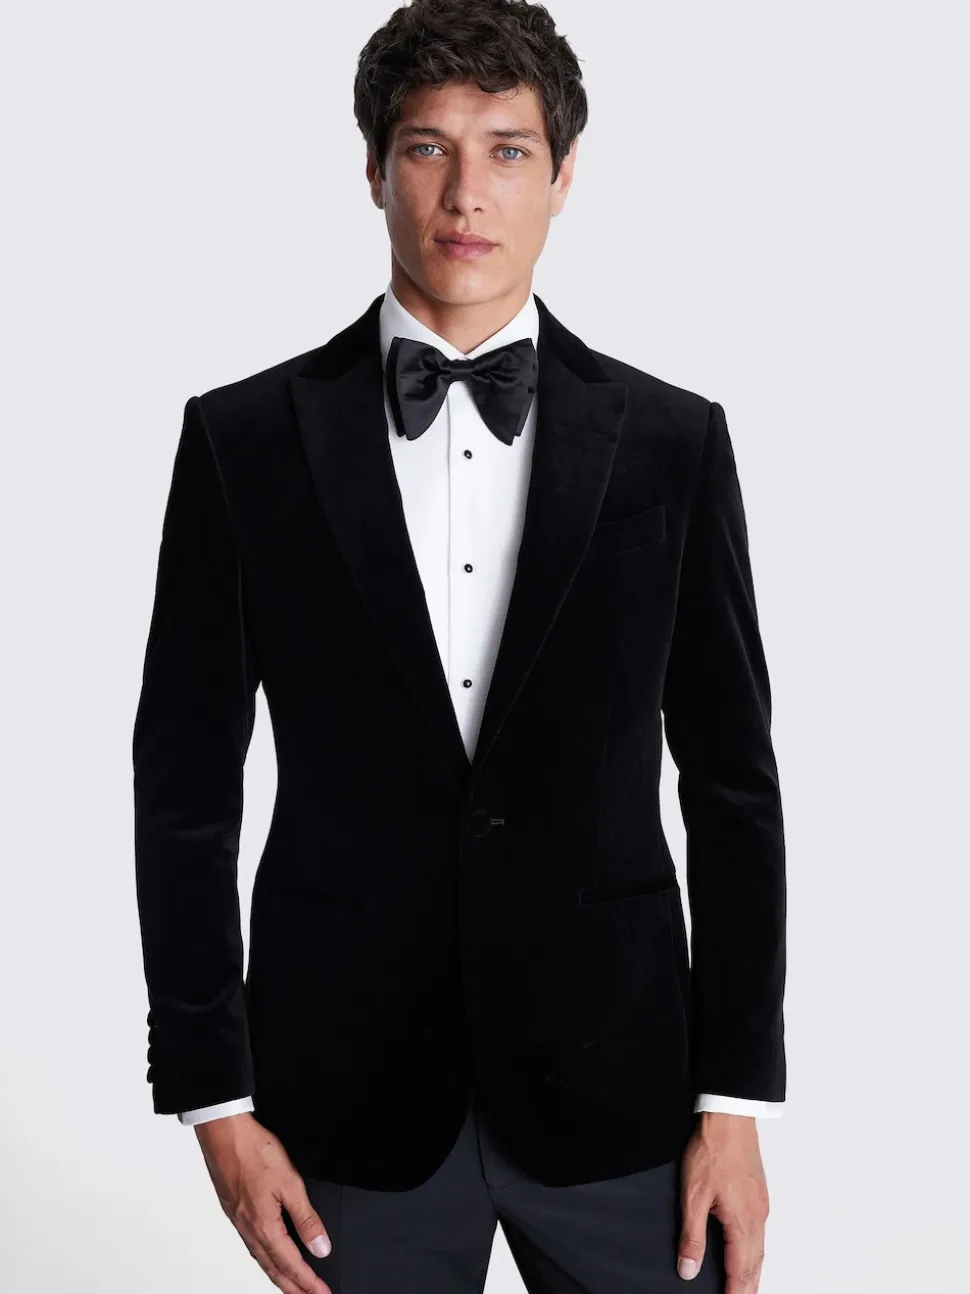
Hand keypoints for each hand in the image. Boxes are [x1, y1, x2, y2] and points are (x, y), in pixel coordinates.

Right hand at [194, 1112, 332, 1293]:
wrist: (223, 1134)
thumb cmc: (253, 1152)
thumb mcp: (290, 1183)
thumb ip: (306, 1218)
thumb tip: (320, 1247)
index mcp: (264, 1226)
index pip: (292, 1264)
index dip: (309, 1282)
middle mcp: (249, 1230)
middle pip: (274, 1269)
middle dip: (294, 1287)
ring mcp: (239, 1222)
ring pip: (262, 1259)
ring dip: (279, 1276)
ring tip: (292, 1286)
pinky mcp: (234, 1211)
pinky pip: (252, 1245)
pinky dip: (265, 1259)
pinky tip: (269, 1256)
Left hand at [677, 1111, 769, 1291]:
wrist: (730, 1118)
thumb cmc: (713, 1150)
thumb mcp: (693, 1195)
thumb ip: (692, 1236)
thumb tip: (689, 1268)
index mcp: (742, 1223)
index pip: (739, 1270)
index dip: (733, 1292)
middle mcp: (757, 1218)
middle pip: (754, 1265)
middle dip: (747, 1288)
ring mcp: (760, 1206)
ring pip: (760, 1251)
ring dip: (753, 1272)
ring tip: (746, 1288)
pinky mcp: (759, 1196)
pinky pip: (760, 1234)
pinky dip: (755, 1253)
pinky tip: (748, 1253)